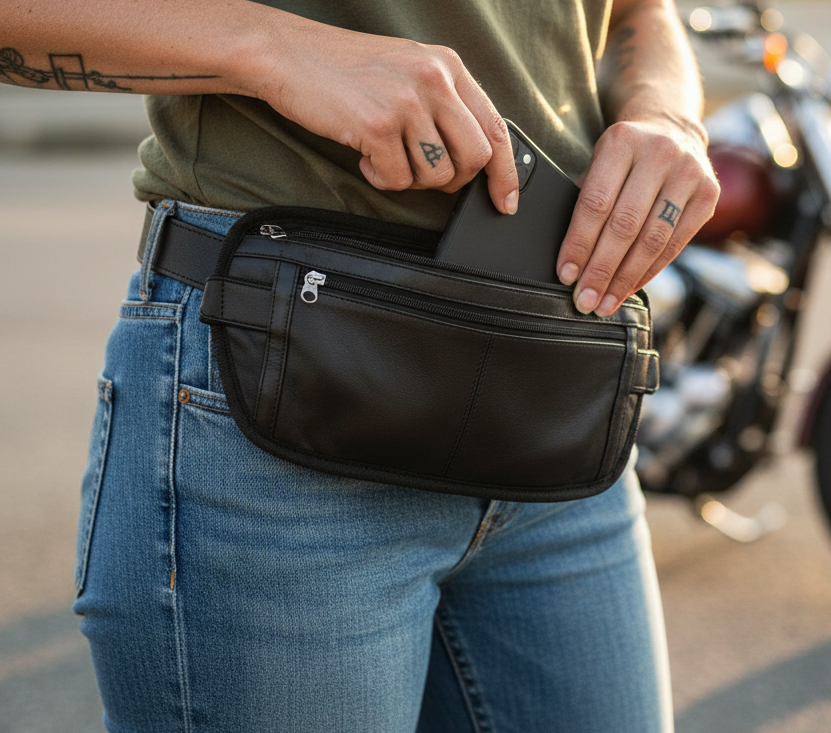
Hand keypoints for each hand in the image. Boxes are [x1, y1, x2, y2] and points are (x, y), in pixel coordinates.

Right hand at [251, 19, 518, 213]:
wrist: (288, 55)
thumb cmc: (344, 69)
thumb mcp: (408, 71)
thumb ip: (443, 103)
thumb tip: (471, 155)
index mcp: (448, 66)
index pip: (495, 128)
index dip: (505, 173)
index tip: (505, 201)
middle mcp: (435, 80)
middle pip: (474, 158)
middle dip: (452, 180)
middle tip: (424, 175)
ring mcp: (407, 102)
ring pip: (437, 174)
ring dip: (411, 179)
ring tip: (385, 156)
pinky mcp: (378, 125)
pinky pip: (398, 180)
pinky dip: (381, 179)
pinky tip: (365, 157)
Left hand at [556, 117, 719, 315]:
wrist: (671, 128)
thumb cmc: (624, 155)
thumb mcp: (598, 161)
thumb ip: (585, 199)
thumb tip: (570, 258)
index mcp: (622, 141)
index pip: (596, 204)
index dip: (579, 244)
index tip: (566, 274)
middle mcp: (660, 154)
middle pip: (625, 226)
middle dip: (601, 270)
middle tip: (584, 299)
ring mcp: (689, 173)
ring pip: (652, 240)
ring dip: (625, 279)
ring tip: (604, 302)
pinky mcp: (708, 195)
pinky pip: (674, 245)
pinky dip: (649, 272)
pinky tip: (629, 288)